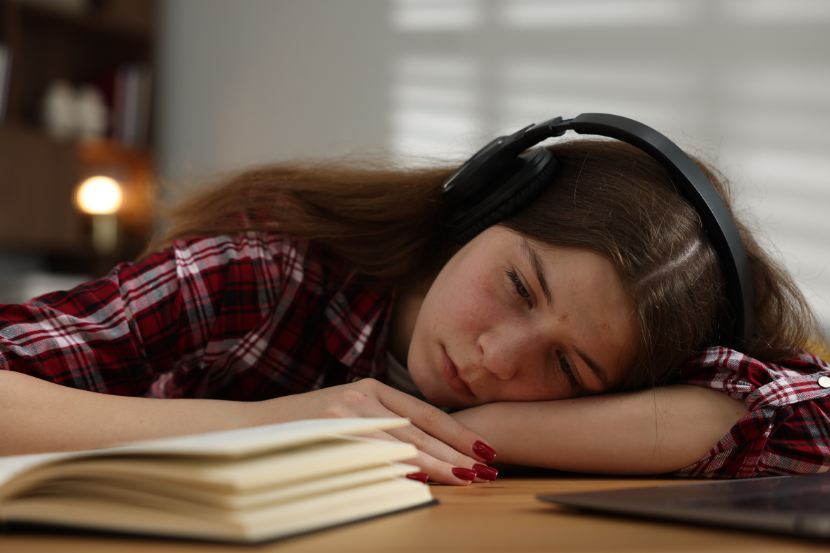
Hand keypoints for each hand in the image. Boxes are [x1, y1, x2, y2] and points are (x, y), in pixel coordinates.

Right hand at [260, 378, 497, 484]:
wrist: (250, 428)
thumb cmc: (302, 427)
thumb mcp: (344, 412)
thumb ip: (379, 422)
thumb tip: (420, 449)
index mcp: (371, 388)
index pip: (425, 412)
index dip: (457, 431)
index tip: (483, 448)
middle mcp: (363, 396)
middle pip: (421, 428)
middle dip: (457, 451)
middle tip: (487, 468)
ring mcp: (347, 411)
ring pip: (405, 440)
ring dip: (439, 462)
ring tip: (468, 477)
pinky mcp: (331, 428)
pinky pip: (375, 450)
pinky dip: (402, 464)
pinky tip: (424, 476)